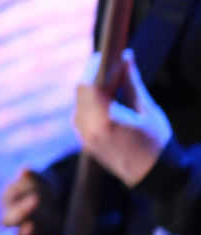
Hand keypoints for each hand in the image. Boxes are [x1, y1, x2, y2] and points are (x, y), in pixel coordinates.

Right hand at [0, 167, 62, 234]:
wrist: (56, 202)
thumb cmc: (41, 187)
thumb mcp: (38, 179)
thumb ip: (32, 176)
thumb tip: (25, 170)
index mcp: (9, 201)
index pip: (9, 203)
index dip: (21, 203)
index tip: (38, 198)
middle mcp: (13, 219)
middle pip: (7, 221)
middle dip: (19, 218)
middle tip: (32, 215)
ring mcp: (25, 233)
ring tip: (31, 229)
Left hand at [74, 49, 172, 186]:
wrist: (154, 176)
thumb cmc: (156, 142)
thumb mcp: (147, 110)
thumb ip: (132, 83)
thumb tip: (127, 58)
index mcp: (105, 119)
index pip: (87, 86)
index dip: (92, 69)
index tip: (100, 58)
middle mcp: (89, 129)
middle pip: (81, 94)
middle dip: (92, 79)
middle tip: (106, 69)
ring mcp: (85, 138)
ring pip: (79, 105)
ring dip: (90, 93)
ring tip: (107, 86)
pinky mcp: (86, 144)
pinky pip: (81, 118)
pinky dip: (89, 107)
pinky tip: (104, 104)